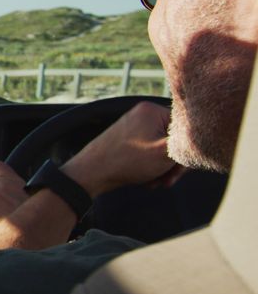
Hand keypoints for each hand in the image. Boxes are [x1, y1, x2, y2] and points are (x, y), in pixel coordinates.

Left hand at [61, 101, 184, 197]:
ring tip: (153, 183)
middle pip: (173, 140)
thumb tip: (203, 134)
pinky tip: (145, 180)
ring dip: (162, 169)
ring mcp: (134, 126)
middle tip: (166, 182)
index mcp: (152, 110)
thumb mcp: (165, 153)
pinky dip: (151, 167)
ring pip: (162, 149)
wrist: (91, 173)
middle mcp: (143, 114)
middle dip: (172, 164)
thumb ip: (187, 142)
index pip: (185, 128)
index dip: (186, 151)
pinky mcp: (128, 139)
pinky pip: (149, 152)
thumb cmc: (127, 161)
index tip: (179, 170)